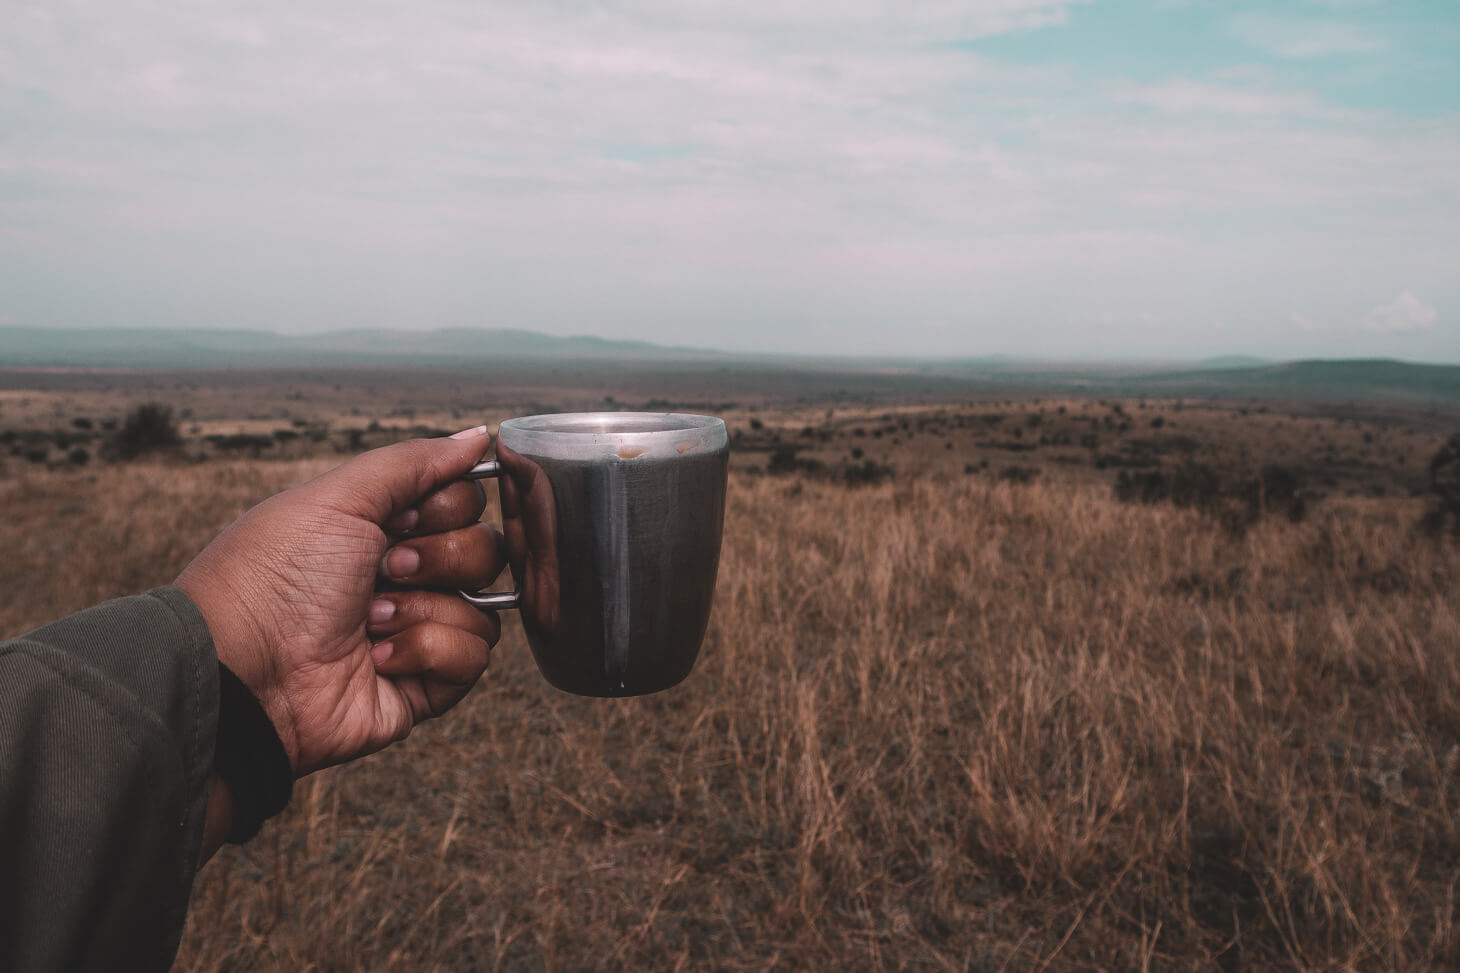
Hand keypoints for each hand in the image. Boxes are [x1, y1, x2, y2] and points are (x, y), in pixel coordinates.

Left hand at [175, 426, 505, 778]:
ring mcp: (418, 632)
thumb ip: (415, 461)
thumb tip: (478, 436)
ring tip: (370, 621)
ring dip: (424, 609)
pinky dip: (427, 652)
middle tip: (388, 569)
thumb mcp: (339, 499)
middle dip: (439, 558)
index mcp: (386, 529)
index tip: (399, 521)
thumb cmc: (275, 577)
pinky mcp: (426, 685)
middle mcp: (407, 578)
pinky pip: (474, 658)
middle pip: (485, 552)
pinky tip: (378, 657)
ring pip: (484, 607)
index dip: (446, 509)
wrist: (245, 670)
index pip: (466, 503)